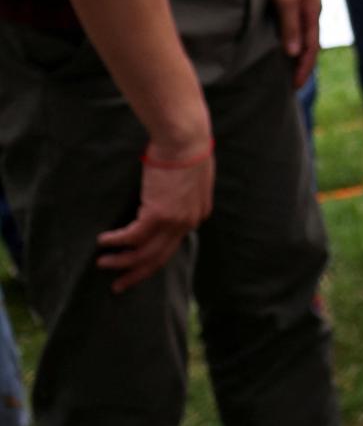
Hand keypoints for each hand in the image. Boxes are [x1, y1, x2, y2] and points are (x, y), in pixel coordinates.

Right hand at [97, 141, 213, 290]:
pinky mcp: (157, 214)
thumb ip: (182, 195)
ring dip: (121, 262)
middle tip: (120, 285)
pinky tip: (102, 241)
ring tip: (103, 264)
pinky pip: (132, 237)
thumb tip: (166, 198)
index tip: (135, 261)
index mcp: (197, 215)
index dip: (152, 255)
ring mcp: (174, 221)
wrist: (185, 139)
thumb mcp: (191, 178)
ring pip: (144, 253)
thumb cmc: (186, 150)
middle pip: (161, 257)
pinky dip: (115, 241)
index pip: (173, 244)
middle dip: (138, 274)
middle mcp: (188, 223)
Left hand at [262, 0, 321, 89]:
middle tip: (294, 84)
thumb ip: (289, 25)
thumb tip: (293, 54)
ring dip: (298, 50)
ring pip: (304, 32)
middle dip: (303, 64)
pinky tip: (284, 36)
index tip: (295, 89)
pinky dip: (293, 35)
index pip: (310, 49)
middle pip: (310, 42)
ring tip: (289, 65)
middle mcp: (311, 8)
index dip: (302, 69)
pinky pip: (297, 21)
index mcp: (311, 12)